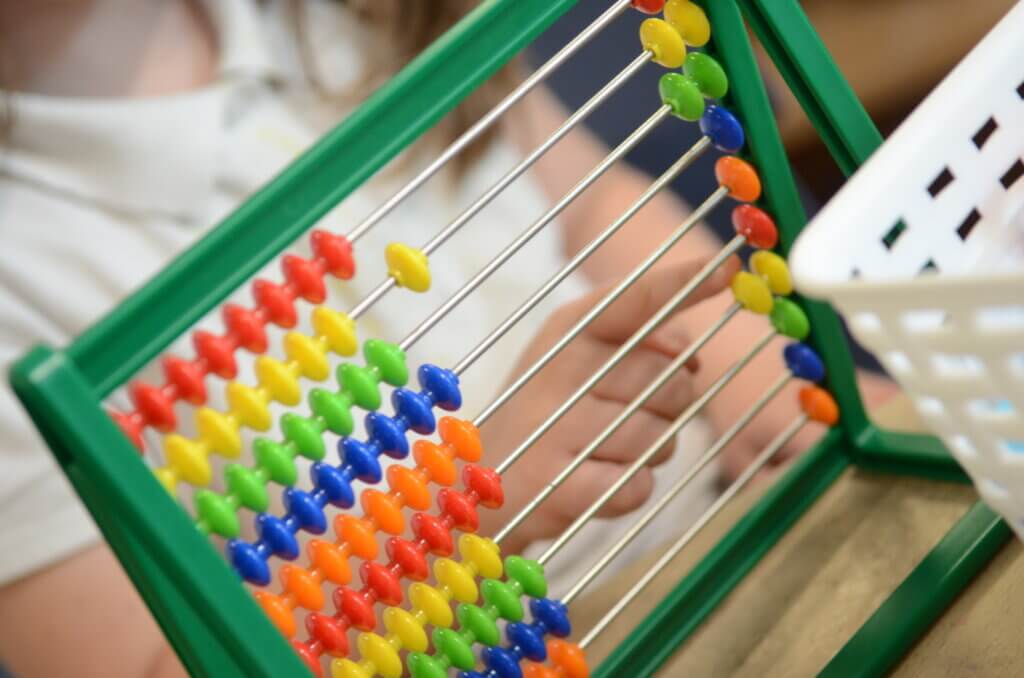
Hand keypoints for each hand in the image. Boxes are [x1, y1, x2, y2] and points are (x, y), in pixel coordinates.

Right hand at [477, 255, 739, 553]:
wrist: (480, 475)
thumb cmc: (545, 408)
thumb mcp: (575, 354)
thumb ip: (634, 338)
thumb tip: (688, 350)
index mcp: (570, 330)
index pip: (639, 299)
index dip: (688, 282)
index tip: (729, 267)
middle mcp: (564, 370)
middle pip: (673, 381)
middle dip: (671, 402)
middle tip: (627, 411)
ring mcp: (561, 429)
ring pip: (664, 438)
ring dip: (650, 449)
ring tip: (605, 447)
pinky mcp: (563, 485)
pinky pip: (641, 485)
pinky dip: (630, 487)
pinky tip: (595, 478)